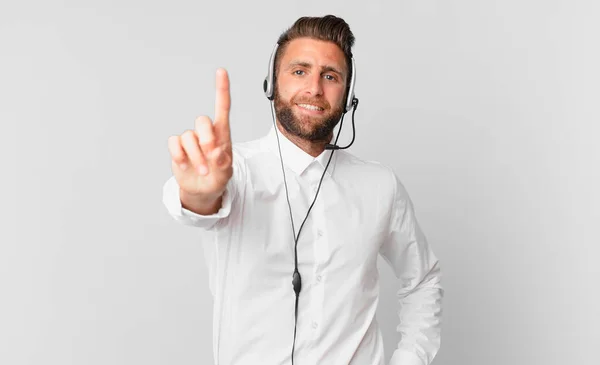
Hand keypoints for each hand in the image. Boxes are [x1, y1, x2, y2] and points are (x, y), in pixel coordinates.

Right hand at [168, 68, 232, 202]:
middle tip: (211, 153)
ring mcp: (190, 140)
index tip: (221, 71)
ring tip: (203, 171)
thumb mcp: (226, 173)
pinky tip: (184, 165)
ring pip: (188, 137)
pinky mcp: (178, 148)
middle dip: (206, 137)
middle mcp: (205, 133)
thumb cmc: (218, 177)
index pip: (222, 107)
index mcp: (222, 134)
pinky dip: (179, 155)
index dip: (221, 89)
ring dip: (196, 156)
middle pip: (202, 120)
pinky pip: (174, 143)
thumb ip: (223, 162)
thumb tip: (216, 151)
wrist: (203, 190)